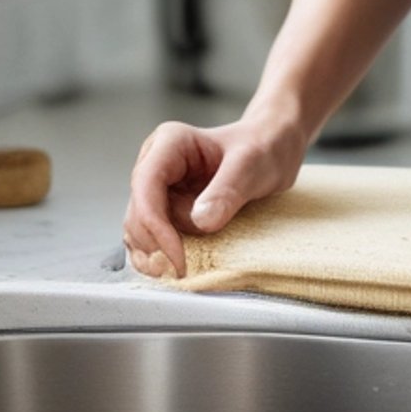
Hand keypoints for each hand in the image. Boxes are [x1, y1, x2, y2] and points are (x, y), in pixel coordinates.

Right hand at [122, 113, 305, 279]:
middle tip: (183, 268)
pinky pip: (149, 238)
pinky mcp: (164, 209)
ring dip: (155, 253)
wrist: (271, 150)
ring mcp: (157, 188)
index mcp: (169, 143)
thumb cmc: (262, 148)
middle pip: (139, 212)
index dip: (155, 225)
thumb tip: (201, 221)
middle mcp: (155, 164)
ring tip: (182, 268)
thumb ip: (228, 189)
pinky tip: (176, 266)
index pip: (147, 187)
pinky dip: (158, 256)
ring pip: (139, 229)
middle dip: (157, 243)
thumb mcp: (252, 165)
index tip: (177, 256)